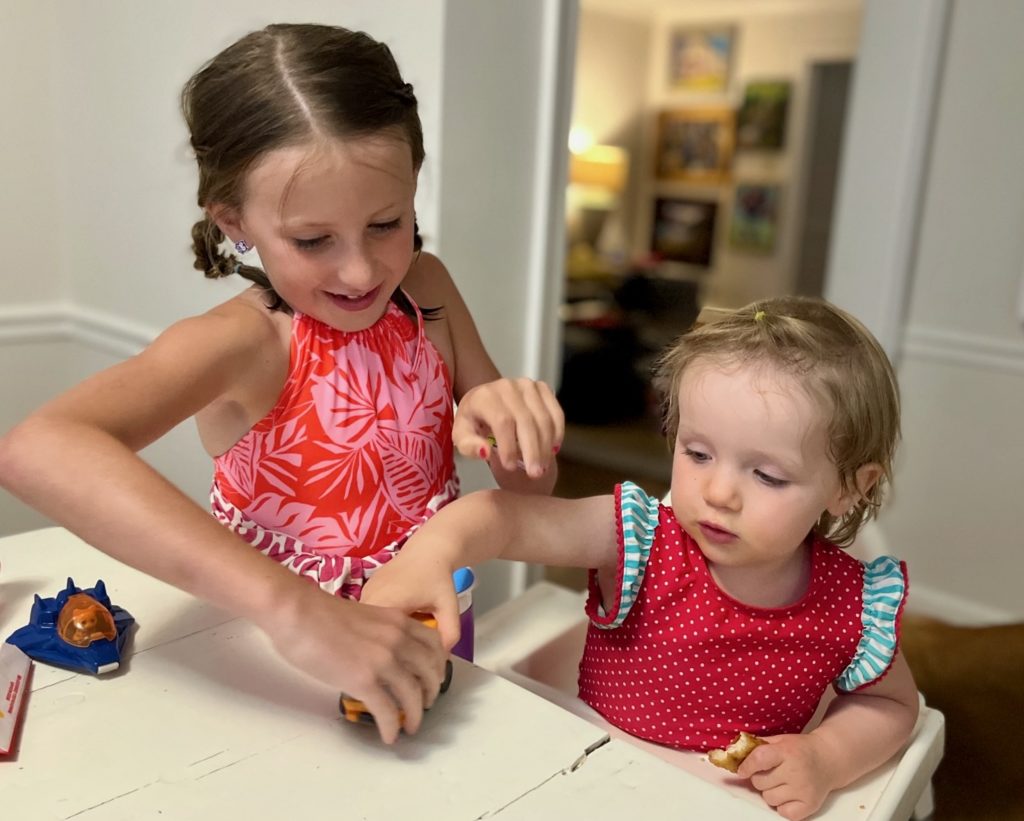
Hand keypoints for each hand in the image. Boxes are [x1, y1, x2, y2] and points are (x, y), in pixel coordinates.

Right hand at [258, 586, 448, 744]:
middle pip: (429, 672)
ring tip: (411, 726)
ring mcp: (383, 661)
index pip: (434, 644)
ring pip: (412, 695)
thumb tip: (381, 653)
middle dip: (430, 693)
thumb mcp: (365, 615)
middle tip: (425, 705)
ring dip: (414, 715)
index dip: (438, 664)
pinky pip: (387, 711)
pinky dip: (392, 727)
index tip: (434, 677)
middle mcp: (398, 640)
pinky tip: (389, 736)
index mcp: (398, 621)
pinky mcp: (364, 680)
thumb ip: (380, 632)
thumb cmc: (319, 611)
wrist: (297, 612)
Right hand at [362, 548, 460, 651]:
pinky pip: (368, 616)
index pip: (381, 640)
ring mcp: (364, 594)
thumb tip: (441, 659)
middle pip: (371, 634)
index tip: (409, 660)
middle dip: (388, 647)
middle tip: (406, 653)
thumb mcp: (449, 605)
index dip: (395, 654)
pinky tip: (394, 625)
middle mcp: (369, 598)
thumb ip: (449, 633)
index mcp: (388, 603)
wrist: (428, 550)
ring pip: (368, 626)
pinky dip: (379, 624)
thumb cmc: (438, 577)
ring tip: (400, 639)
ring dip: (382, 635)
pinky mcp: (365, 591)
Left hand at [453, 378, 562, 479]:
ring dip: (546, 446)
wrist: (486, 399)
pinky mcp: (542, 388)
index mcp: (485, 396)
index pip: (502, 421)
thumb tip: (485, 452)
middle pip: (526, 421)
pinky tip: (553, 450)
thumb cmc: (474, 421)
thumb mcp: (461, 435)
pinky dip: (557, 433)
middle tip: (534, 473)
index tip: (509, 467)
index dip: (509, 446)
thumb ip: (469, 446)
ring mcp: (527, 385)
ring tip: (542, 467)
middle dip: (532, 450)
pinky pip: (556, 412)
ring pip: (543, 418)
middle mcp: (507, 386)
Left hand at [737, 734, 838, 820]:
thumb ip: (757, 746)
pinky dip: (782, 806)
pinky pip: (783, 813)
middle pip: (760, 782)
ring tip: (782, 783)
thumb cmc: (800, 749)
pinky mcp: (810, 805)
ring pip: (769, 798)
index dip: (746, 766)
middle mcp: (796, 771)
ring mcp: (803, 790)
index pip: (759, 759)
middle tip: (771, 773)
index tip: (742, 770)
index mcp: (787, 751)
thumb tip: (730, 750)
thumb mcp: (780, 740)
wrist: (829, 759)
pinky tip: (789, 794)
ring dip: (770, 792)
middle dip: (760, 778)